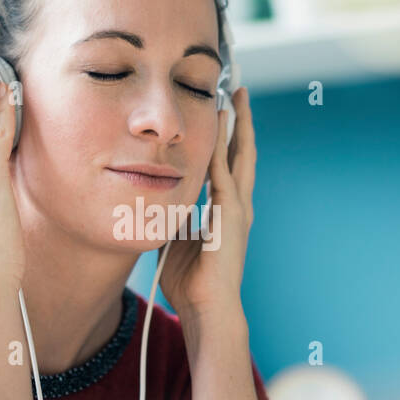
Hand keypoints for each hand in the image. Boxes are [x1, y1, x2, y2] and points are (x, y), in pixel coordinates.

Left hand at [156, 86, 254, 324]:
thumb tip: (157, 204)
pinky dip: (221, 150)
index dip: (226, 137)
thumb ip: (174, 218)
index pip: (228, 164)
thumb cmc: (190, 283)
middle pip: (242, 153)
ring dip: (237, 126)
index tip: (222, 111)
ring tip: (235, 98)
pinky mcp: (230, 215)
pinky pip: (224, 175)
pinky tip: (218, 127)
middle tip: (239, 91)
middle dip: (240, 121)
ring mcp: (238, 209)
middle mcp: (237, 205)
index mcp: (226, 211)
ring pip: (240, 157)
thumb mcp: (177, 241)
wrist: (207, 308)